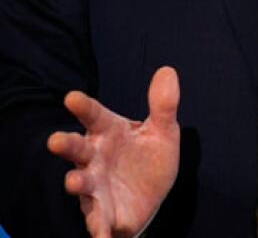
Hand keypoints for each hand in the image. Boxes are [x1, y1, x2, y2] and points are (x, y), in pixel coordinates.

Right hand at [46, 66, 180, 237]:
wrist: (150, 198)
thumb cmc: (148, 158)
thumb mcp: (162, 131)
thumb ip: (163, 105)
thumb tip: (167, 70)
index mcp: (108, 133)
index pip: (94, 116)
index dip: (83, 107)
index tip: (72, 97)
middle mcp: (95, 158)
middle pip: (77, 149)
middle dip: (66, 145)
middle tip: (55, 140)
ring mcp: (94, 186)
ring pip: (80, 184)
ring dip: (76, 183)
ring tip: (74, 182)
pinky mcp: (101, 212)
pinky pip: (96, 222)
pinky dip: (97, 230)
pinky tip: (100, 237)